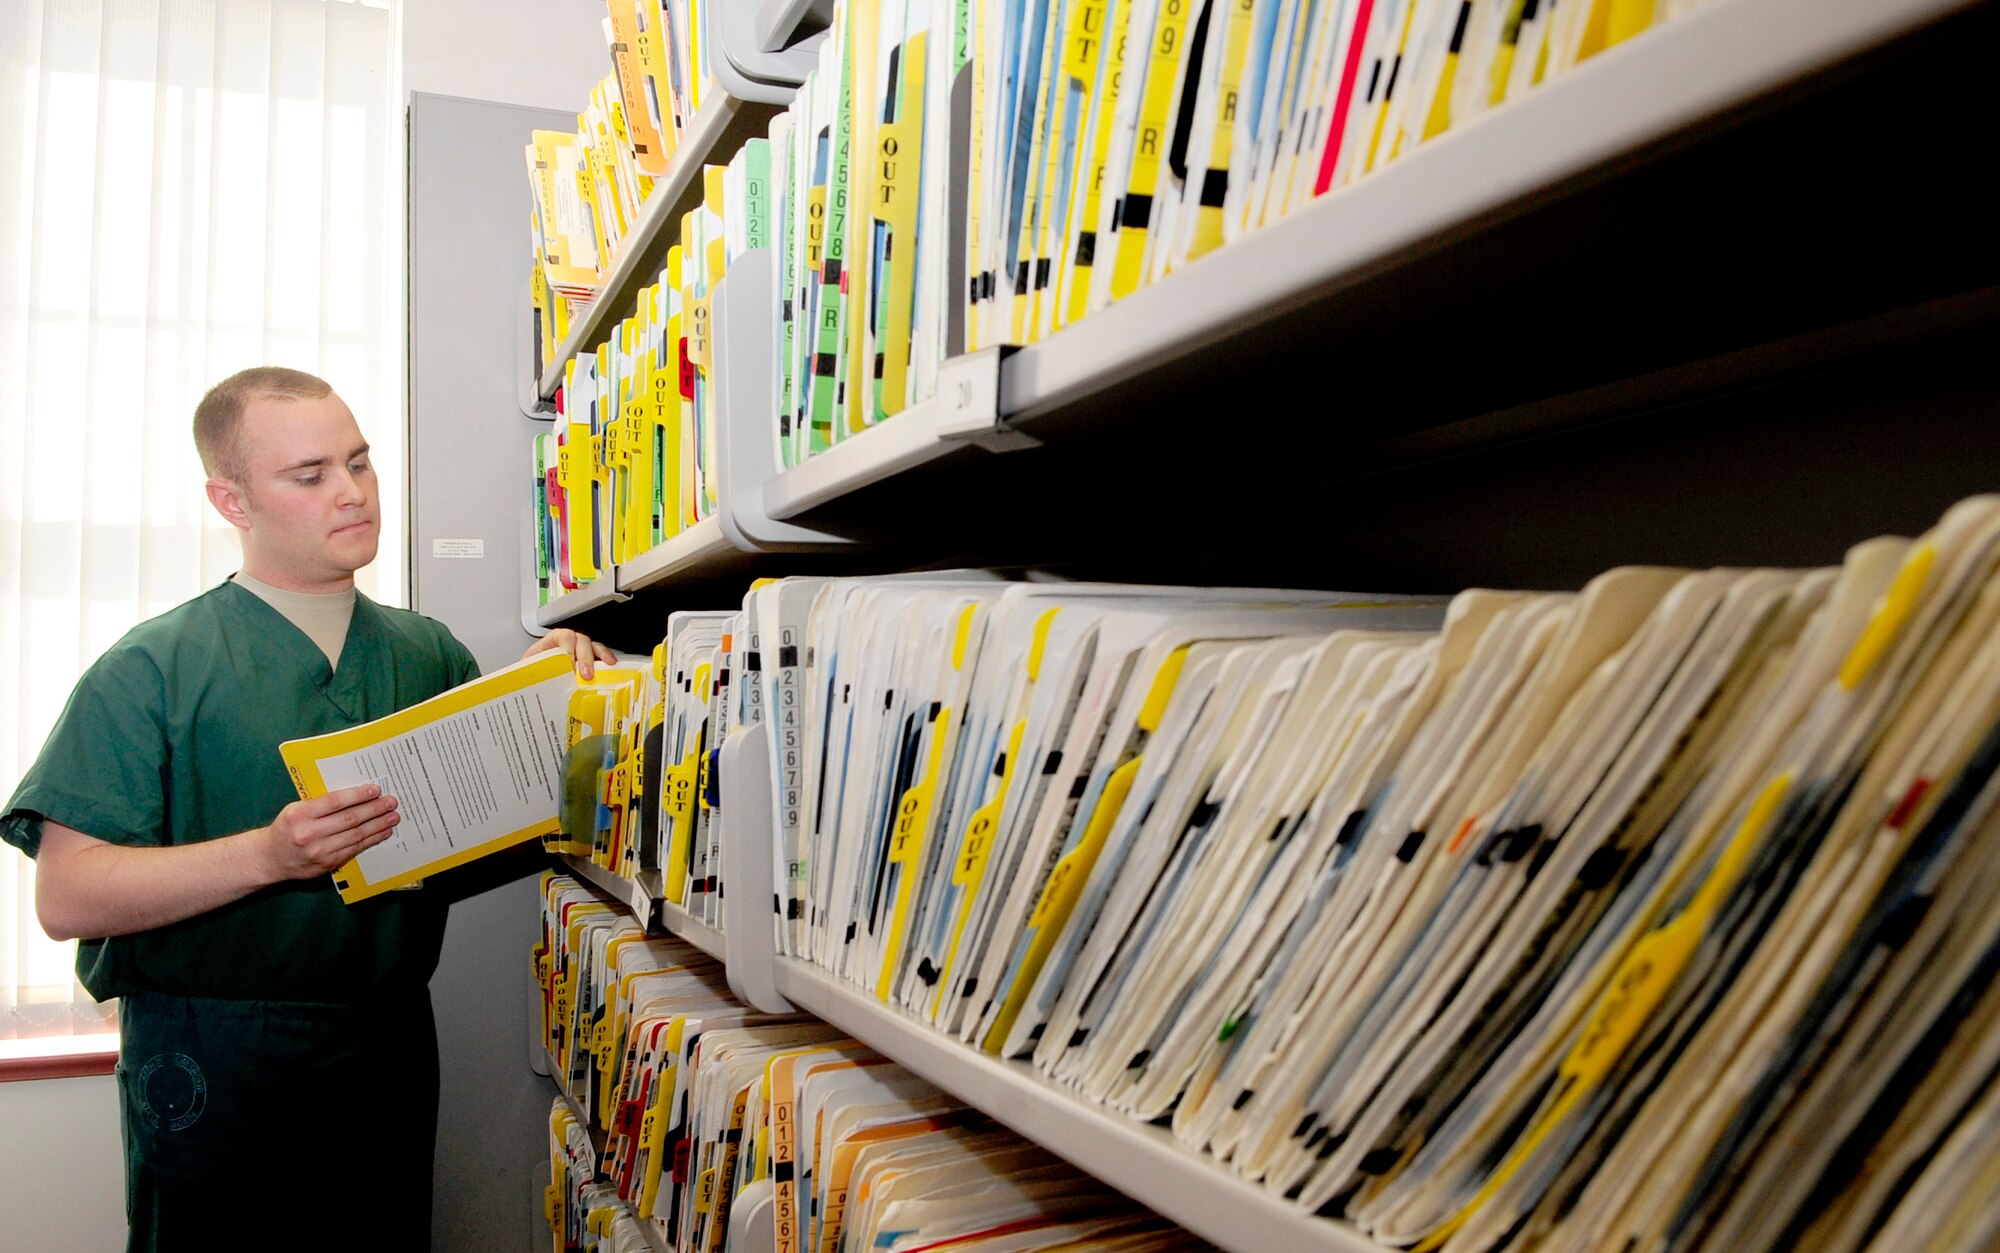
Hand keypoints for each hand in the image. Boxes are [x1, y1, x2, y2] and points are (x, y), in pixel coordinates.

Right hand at [259, 785, 400, 880]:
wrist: (270, 858)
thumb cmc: (287, 828)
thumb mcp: (296, 810)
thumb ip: (320, 804)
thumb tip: (355, 795)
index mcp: (300, 815)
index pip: (335, 802)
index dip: (358, 795)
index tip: (375, 790)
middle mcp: (309, 833)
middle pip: (349, 819)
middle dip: (374, 810)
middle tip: (391, 802)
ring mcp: (319, 851)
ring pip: (355, 835)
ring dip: (378, 826)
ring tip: (392, 817)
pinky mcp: (327, 864)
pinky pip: (354, 849)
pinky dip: (370, 840)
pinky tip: (382, 833)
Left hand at [524, 628, 617, 679]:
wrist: (534, 677)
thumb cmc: (532, 670)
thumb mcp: (530, 667)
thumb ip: (534, 669)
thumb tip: (535, 676)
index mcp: (551, 641)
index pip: (563, 636)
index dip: (568, 649)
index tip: (569, 664)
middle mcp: (568, 642)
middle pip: (581, 641)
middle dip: (585, 657)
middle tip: (585, 674)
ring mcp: (579, 649)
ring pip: (592, 645)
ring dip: (599, 656)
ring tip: (603, 668)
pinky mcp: (588, 658)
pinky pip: (600, 654)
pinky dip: (606, 658)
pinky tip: (610, 664)